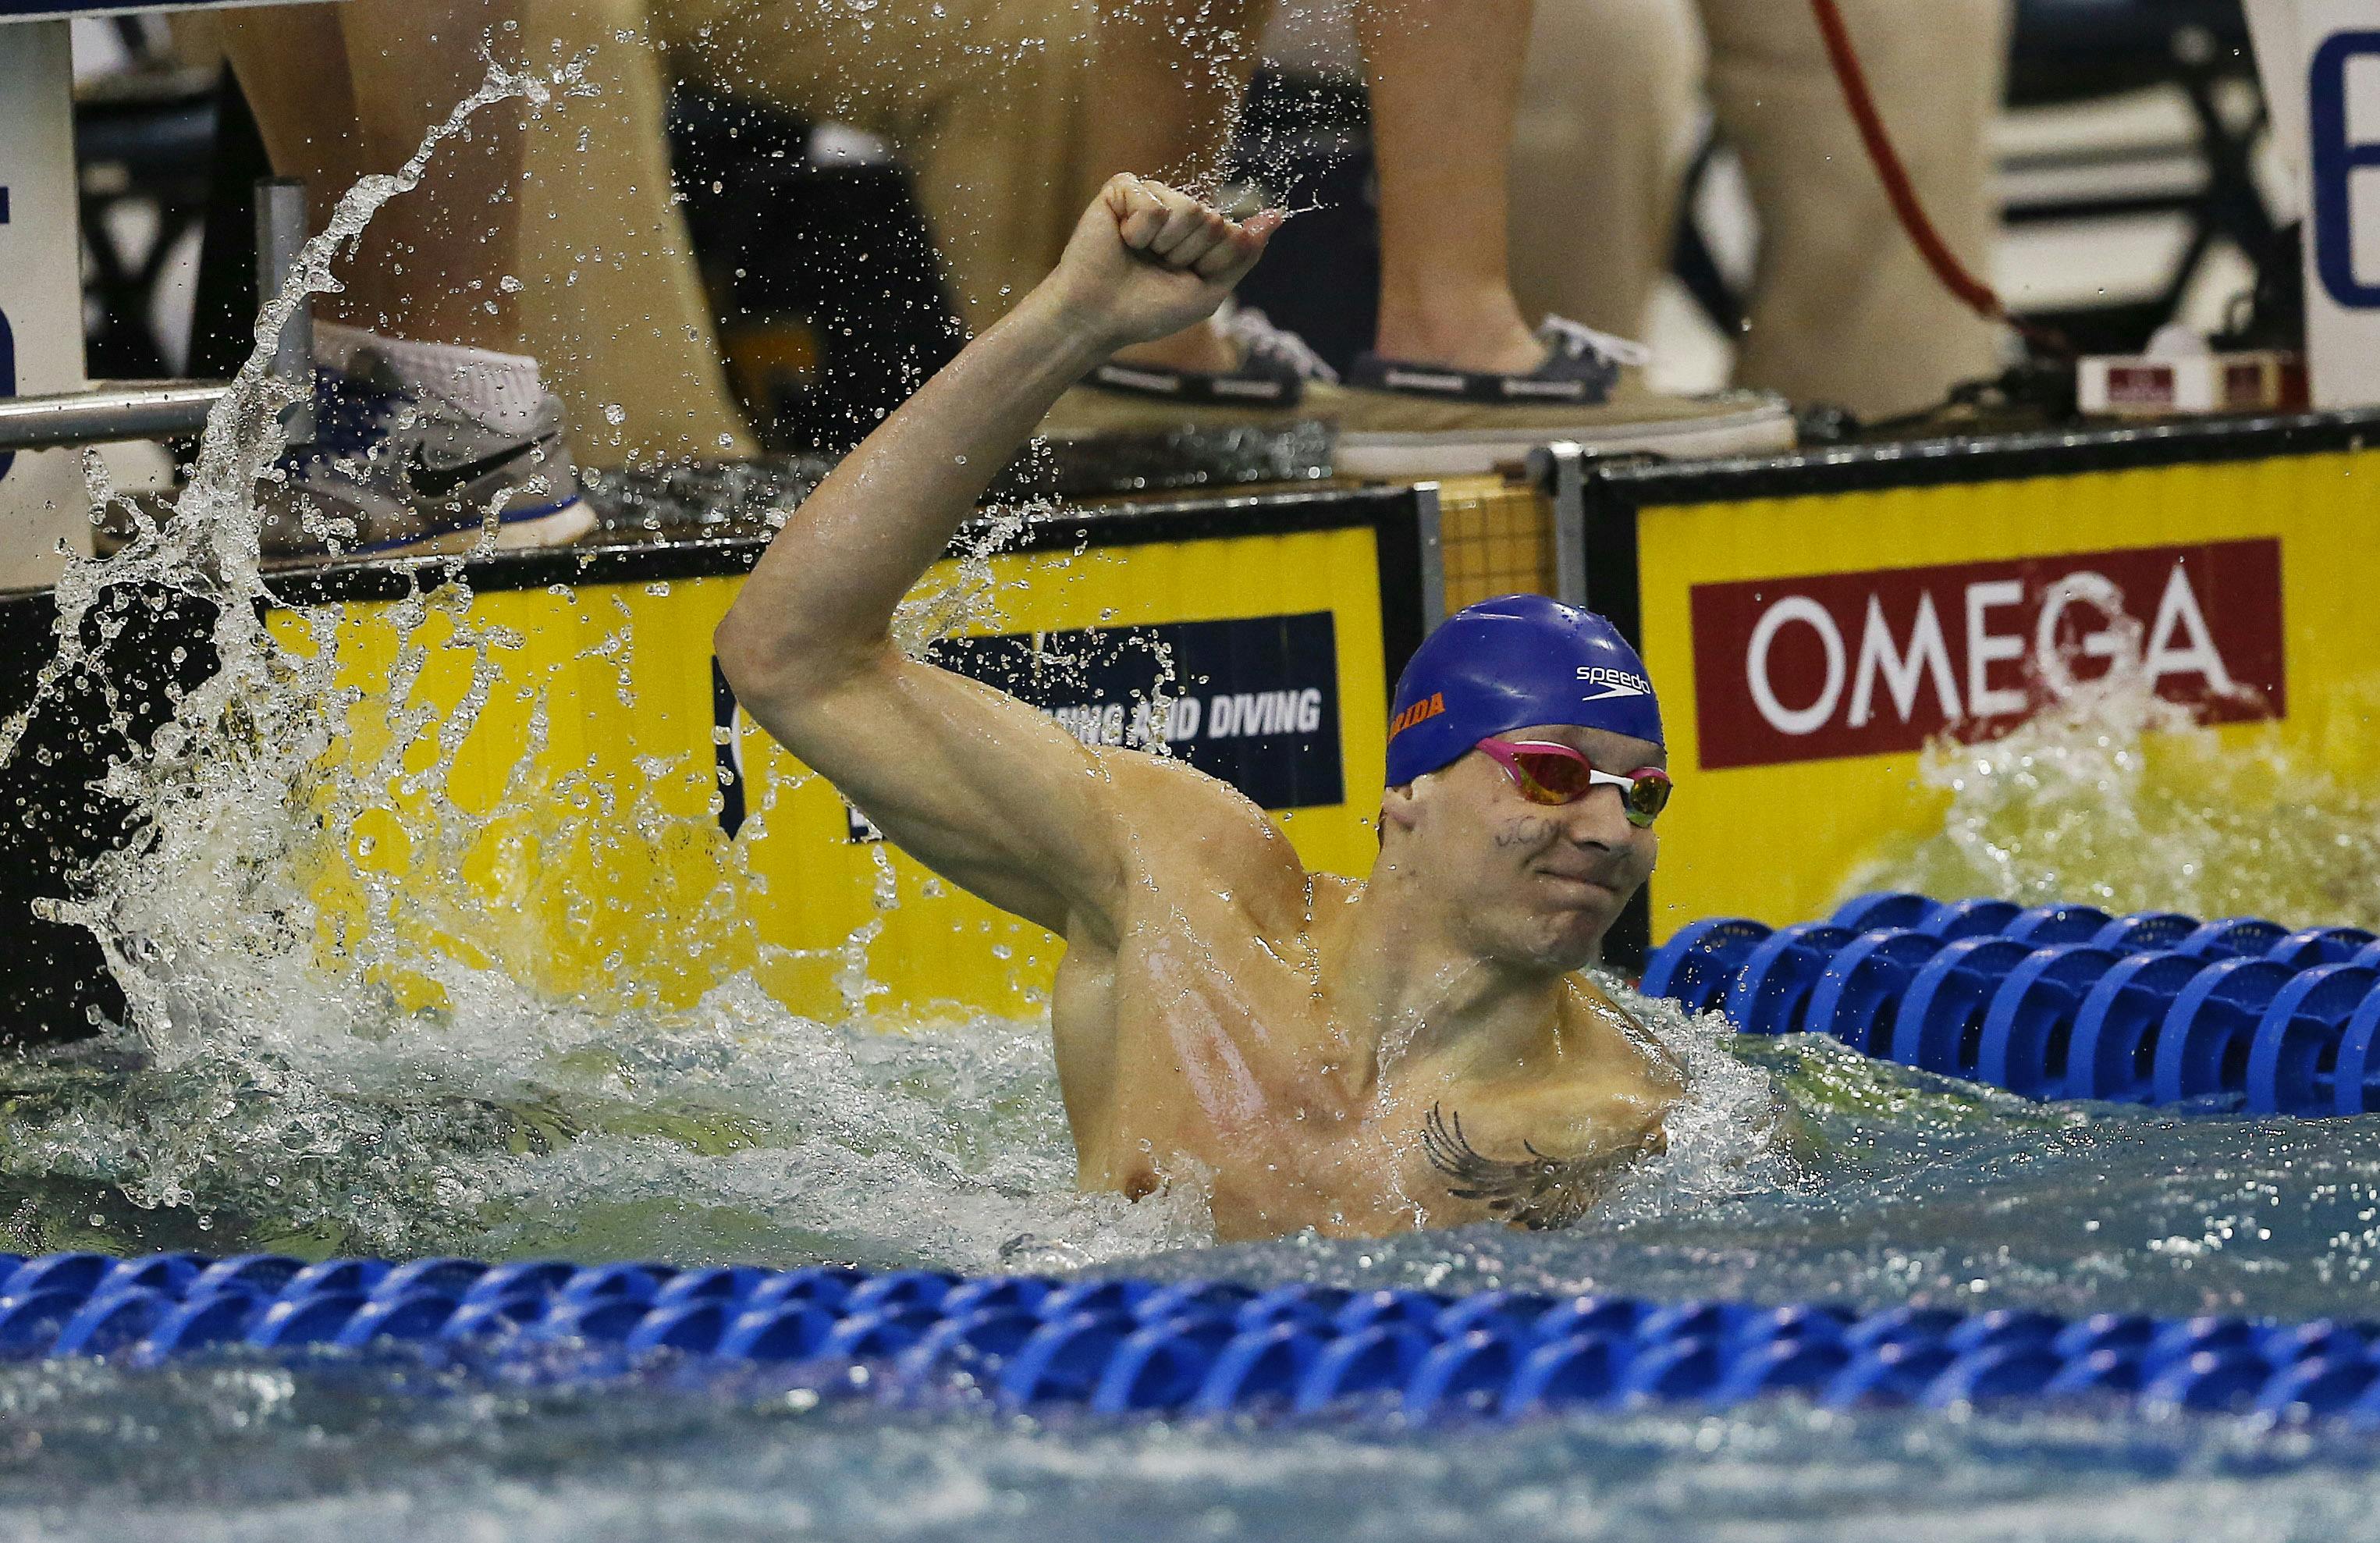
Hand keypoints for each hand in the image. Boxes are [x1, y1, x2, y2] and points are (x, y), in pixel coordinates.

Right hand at [1039, 175, 1283, 350]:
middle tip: (1157, 268)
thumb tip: (1277, 216)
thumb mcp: (1209, 290)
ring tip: (1140, 255)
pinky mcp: (1122, 189)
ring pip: (1186, 209)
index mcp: (1202, 234)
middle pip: (1212, 221)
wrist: (1098, 317)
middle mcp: (1179, 211)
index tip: (1184, 278)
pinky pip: (1152, 202)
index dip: (1211, 265)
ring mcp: (1151, 197)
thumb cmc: (1149, 309)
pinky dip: (1139, 232)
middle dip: (1187, 255)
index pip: (1233, 234)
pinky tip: (1122, 240)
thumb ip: (1243, 253)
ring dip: (1164, 245)